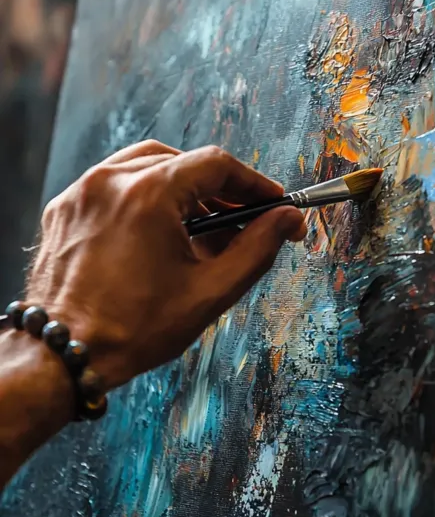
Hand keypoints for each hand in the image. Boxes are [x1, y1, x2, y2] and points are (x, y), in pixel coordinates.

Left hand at [26, 141, 305, 390]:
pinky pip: (112, 186)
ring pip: (145, 167)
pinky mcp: (64, 210)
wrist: (64, 354)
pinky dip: (141, 199)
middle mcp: (110, 181)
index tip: (274, 203)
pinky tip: (157, 235)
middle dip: (218, 190)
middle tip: (242, 222)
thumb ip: (256, 249)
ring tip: (199, 231)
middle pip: (182, 161)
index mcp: (148, 194)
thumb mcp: (208, 292)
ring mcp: (82, 193)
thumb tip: (287, 220)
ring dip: (180, 190)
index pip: (217, 164)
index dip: (254, 183)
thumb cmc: (132, 330)